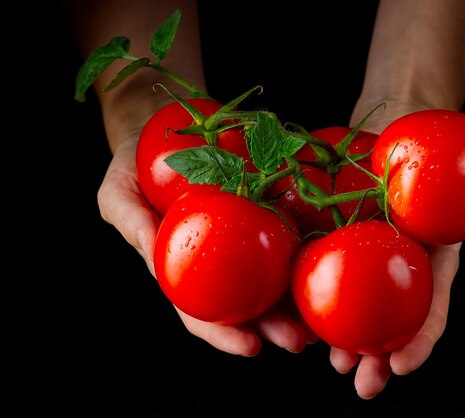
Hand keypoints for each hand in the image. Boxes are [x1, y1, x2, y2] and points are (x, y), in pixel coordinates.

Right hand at [97, 135, 314, 355]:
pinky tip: (327, 262)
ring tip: (323, 320)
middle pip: (247, 303)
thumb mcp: (118, 192)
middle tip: (300, 342)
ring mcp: (242, 237)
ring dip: (298, 301)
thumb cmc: (133, 165)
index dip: (223, 334)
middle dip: (274, 327)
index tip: (251, 348)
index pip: (201, 312)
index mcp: (182, 269)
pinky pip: (287, 231)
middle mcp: (216, 261)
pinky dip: (306, 251)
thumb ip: (129, 221)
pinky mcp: (262, 207)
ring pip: (274, 276)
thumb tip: (152, 247)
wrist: (161, 129)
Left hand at [327, 103, 464, 398]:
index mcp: (429, 262)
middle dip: (379, 358)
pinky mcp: (338, 242)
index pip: (430, 308)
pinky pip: (328, 277)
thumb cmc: (431, 157)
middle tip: (365, 387)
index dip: (419, 339)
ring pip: (359, 310)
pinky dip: (319, 304)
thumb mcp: (461, 183)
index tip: (402, 366)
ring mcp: (368, 259)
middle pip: (391, 322)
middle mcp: (399, 268)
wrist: (395, 130)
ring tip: (337, 365)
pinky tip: (307, 325)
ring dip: (348, 343)